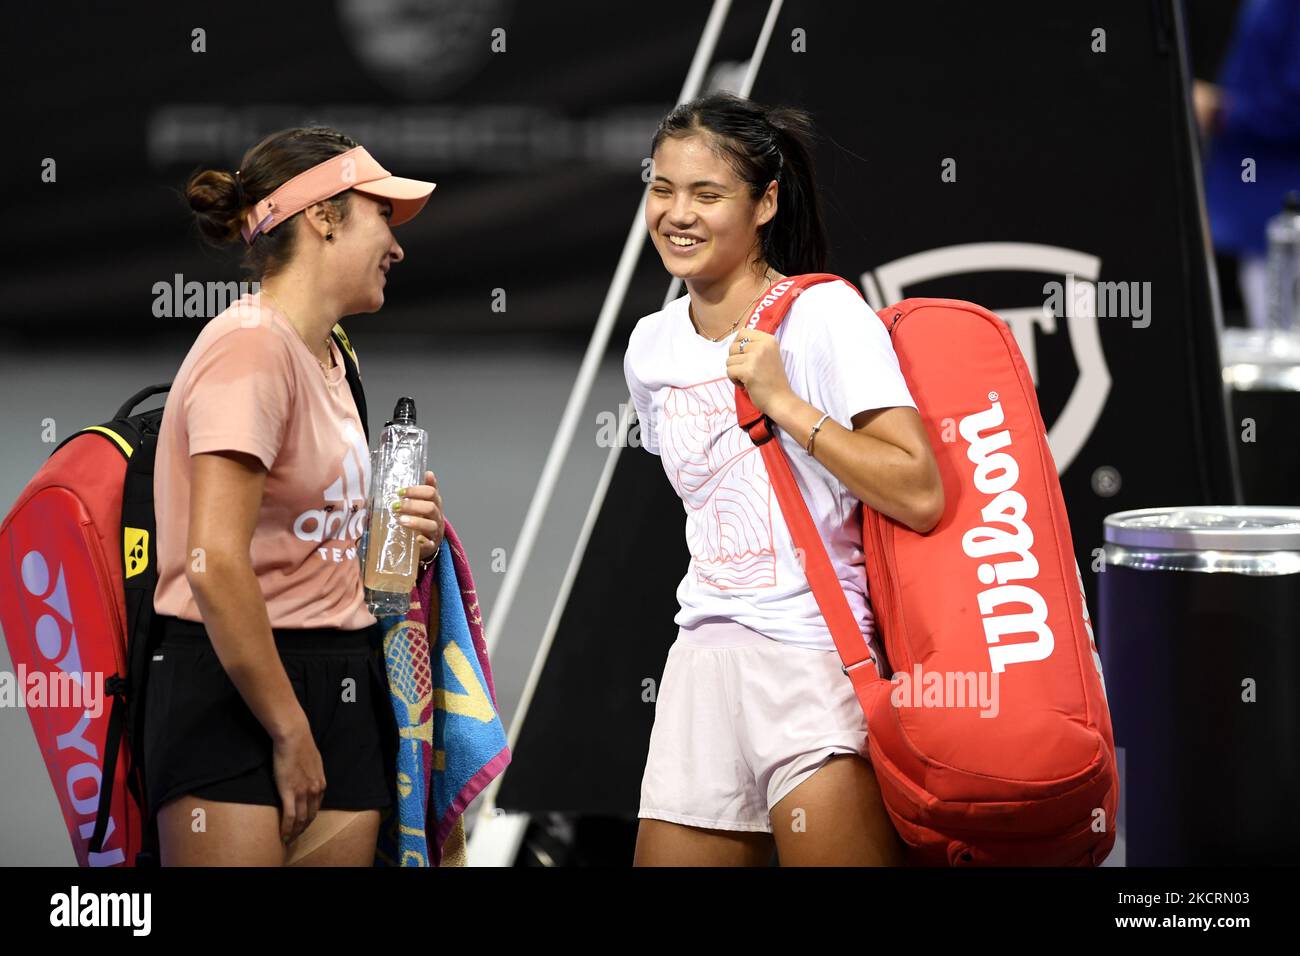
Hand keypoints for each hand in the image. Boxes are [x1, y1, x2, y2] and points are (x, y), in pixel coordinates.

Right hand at [271, 721, 325, 845]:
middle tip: (295, 837)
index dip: (310, 818)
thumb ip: (312, 773)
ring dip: (294, 832)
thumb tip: (308, 777)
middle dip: (303, 829)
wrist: (294, 736)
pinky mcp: (289, 792)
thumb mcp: (313, 761)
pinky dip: (287, 828)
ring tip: (288, 839)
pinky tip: (282, 835)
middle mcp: (315, 790)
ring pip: (300, 820)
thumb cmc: (301, 745)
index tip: (303, 824)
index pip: (316, 807)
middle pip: (310, 816)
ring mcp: (303, 792)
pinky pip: (289, 816)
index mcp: (321, 783)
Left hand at [395, 470, 443, 563]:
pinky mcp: (431, 546)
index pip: (431, 493)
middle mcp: (437, 517)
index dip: (416, 490)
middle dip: (412, 505)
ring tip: (401, 520)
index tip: (400, 492)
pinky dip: (423, 542)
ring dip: (416, 522)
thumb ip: (424, 490)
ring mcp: (435, 532)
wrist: (430, 542)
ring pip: (431, 525)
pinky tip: (416, 539)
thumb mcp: (425, 503)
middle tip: (395, 506)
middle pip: (430, 508)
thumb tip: (428, 472)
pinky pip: (429, 545)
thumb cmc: (424, 519)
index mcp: (435, 504)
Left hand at [726, 329, 793, 416]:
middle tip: (748, 371)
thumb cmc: (773, 380)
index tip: (743, 356)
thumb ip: (755, 346)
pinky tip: (746, 384)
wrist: (781, 399)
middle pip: (733, 347)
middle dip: (736, 361)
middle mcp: (762, 345)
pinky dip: (734, 380)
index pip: (742, 333)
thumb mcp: (769, 356)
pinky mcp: (747, 371)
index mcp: (768, 340)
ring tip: (748, 378)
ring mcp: (755, 357)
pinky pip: (729, 371)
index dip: (737, 345)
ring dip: (735, 371)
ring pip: (729, 360)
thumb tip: (734, 342)